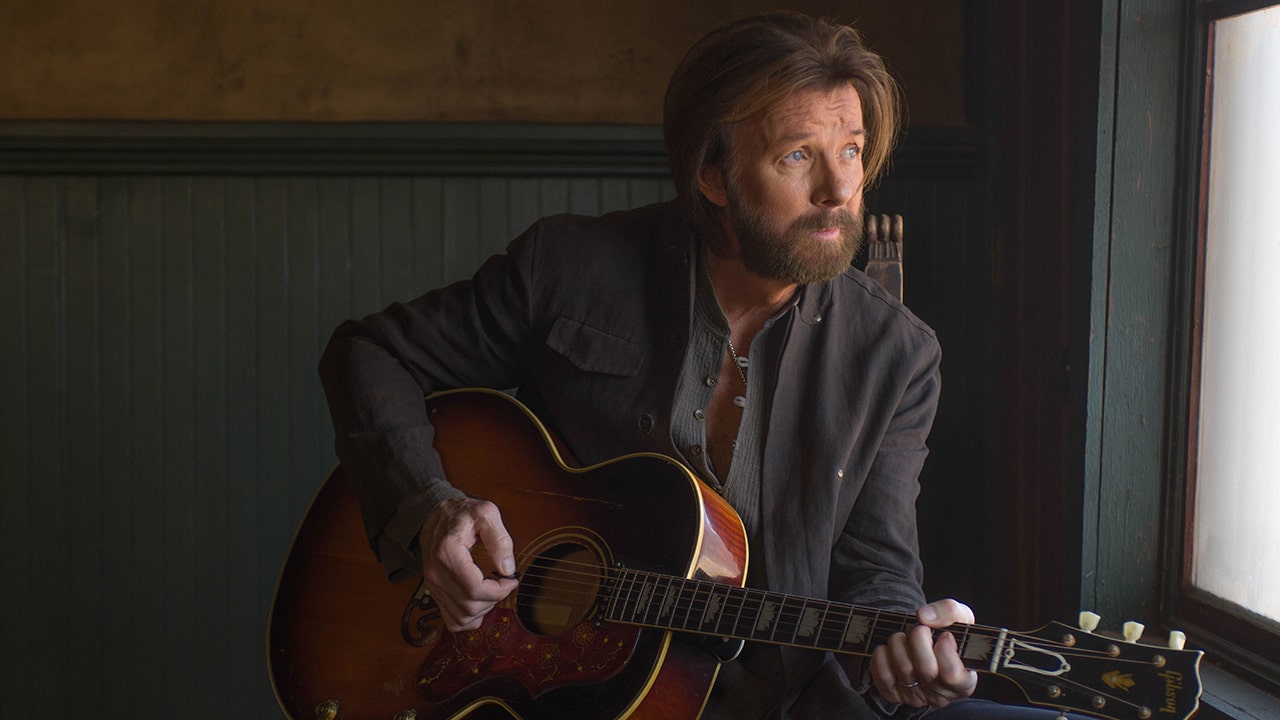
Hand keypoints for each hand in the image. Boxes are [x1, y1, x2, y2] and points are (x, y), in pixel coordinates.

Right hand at [419, 496, 518, 631]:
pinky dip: (469, 618)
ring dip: (483, 609)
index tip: (511, 579)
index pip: (475, 590)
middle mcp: (435, 573)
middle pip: (469, 607)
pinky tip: (479, 600)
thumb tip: (508, 569)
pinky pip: (452, 620)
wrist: (434, 515)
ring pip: (461, 618)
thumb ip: (500, 539)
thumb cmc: (461, 513)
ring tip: (491, 589)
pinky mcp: (434, 592)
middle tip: (503, 582)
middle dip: (493, 599)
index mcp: (447, 553)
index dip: (499, 590)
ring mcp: (432, 585)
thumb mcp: (486, 513)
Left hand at [870, 598, 978, 707]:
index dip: (945, 650)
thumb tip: (924, 618)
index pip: (952, 674)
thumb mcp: (960, 618)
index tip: (944, 635)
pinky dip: (883, 654)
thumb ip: (950, 611)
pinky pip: (882, 674)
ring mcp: (915, 697)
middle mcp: (940, 695)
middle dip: (919, 639)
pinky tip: (891, 648)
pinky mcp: (893, 693)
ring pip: (904, 668)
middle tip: (920, 628)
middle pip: (926, 669)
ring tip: (905, 636)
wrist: (923, 642)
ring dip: (900, 642)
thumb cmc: (946, 634)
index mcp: (963, 683)